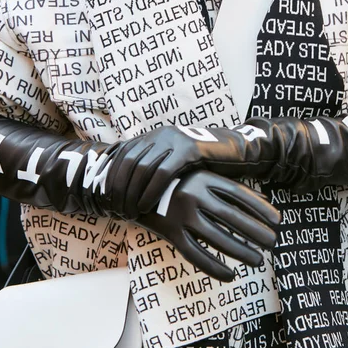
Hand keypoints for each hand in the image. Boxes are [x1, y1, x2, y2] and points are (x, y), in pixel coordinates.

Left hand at [110, 125, 258, 217]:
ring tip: (129, 213)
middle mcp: (160, 134)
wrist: (240, 152)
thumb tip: (129, 190)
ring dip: (130, 193)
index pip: (120, 156)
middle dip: (117, 189)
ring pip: (140, 168)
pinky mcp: (189, 148)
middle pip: (126, 163)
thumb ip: (155, 170)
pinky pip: (162, 172)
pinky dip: (150, 191)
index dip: (109, 178)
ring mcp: (174, 139)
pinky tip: (145, 206)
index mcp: (153, 136)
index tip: (107, 200)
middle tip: (117, 211)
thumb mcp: (176, 165)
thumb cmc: (207, 165)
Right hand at [134, 170, 279, 281]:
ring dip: (240, 251)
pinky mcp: (169, 232)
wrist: (132, 184)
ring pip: (217, 239)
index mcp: (203, 178)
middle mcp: (194, 195)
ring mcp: (180, 215)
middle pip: (232, 218)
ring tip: (257, 260)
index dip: (260, 209)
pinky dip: (214, 267)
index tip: (278, 220)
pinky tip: (230, 275)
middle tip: (273, 243)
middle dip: (256, 232)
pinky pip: (195, 254)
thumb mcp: (199, 176)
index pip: (239, 195)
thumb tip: (263, 197)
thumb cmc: (174, 181)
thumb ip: (227, 186)